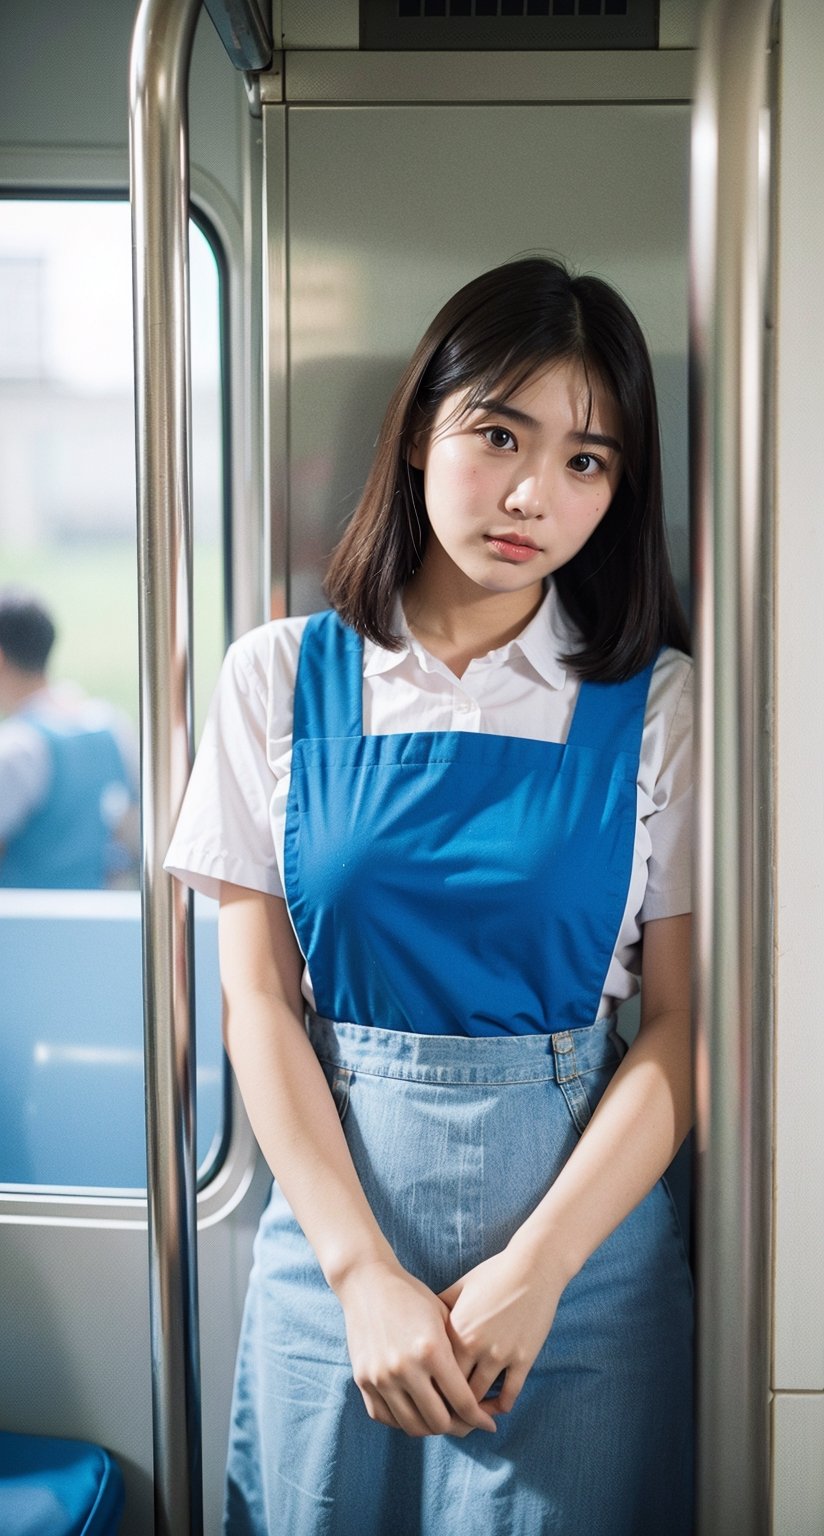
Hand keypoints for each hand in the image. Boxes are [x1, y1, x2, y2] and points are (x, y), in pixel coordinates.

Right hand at [335, 1258, 497, 1438]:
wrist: (367, 1282)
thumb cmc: (411, 1296)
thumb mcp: (443, 1317)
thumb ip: (457, 1355)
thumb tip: (476, 1393)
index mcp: (431, 1350)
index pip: (462, 1402)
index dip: (480, 1418)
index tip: (489, 1424)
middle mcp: (405, 1368)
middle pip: (439, 1422)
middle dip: (459, 1427)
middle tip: (466, 1422)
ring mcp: (381, 1377)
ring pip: (412, 1426)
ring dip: (431, 1428)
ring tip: (442, 1419)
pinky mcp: (362, 1380)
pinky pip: (385, 1418)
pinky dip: (403, 1420)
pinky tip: (415, 1411)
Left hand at [439, 1241, 567, 1414]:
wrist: (533, 1267)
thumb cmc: (493, 1275)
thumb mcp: (459, 1288)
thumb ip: (438, 1311)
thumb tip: (419, 1328)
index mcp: (453, 1329)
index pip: (432, 1372)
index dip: (428, 1389)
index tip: (426, 1397)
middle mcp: (473, 1345)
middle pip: (452, 1391)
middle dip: (447, 1407)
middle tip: (445, 1415)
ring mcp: (499, 1354)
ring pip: (479, 1398)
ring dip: (473, 1411)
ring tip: (469, 1414)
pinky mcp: (523, 1359)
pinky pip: (509, 1395)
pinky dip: (501, 1406)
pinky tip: (496, 1406)